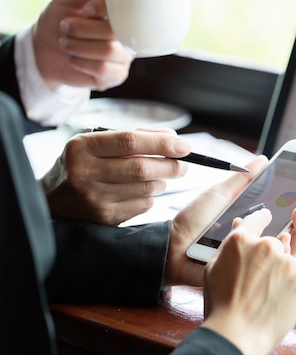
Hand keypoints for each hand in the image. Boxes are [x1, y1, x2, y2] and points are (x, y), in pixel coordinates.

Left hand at [32, 0, 132, 90]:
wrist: (45, 50)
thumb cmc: (59, 20)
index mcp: (120, 14)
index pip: (124, 8)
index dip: (101, 8)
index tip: (84, 10)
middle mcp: (127, 34)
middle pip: (114, 32)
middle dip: (81, 29)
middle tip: (65, 27)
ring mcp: (124, 57)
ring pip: (108, 51)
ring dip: (78, 46)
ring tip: (66, 43)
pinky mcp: (116, 76)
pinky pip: (103, 69)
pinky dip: (81, 62)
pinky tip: (74, 58)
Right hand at [40, 129, 190, 224]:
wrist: (52, 201)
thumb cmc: (83, 164)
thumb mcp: (96, 143)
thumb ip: (134, 136)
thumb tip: (172, 139)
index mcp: (82, 147)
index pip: (130, 141)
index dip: (162, 143)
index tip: (185, 146)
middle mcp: (85, 173)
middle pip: (141, 168)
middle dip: (171, 165)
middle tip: (183, 164)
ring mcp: (94, 199)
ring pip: (147, 188)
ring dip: (161, 181)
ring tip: (158, 175)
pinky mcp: (105, 218)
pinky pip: (143, 205)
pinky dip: (150, 196)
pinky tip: (140, 191)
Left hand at [164, 156, 295, 287]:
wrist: (174, 248)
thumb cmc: (194, 222)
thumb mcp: (219, 194)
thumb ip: (243, 178)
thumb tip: (264, 159)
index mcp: (258, 214)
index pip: (292, 202)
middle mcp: (265, 232)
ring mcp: (263, 250)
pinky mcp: (258, 267)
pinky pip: (282, 257)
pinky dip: (290, 241)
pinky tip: (290, 228)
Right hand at [201, 209, 295, 354]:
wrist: (237, 335)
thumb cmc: (221, 304)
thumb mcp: (214, 268)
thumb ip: (230, 244)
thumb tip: (240, 224)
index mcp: (241, 240)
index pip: (257, 219)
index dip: (262, 218)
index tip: (267, 217)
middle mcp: (267, 246)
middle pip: (273, 244)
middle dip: (268, 258)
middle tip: (255, 281)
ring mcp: (287, 263)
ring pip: (286, 263)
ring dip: (279, 274)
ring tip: (262, 296)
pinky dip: (289, 288)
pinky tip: (274, 302)